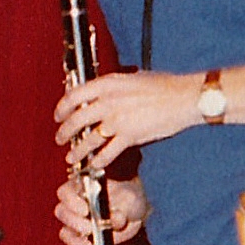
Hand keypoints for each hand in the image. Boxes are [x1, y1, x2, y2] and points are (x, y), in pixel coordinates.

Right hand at [53, 172, 148, 244]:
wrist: (135, 212)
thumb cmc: (130, 199)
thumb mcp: (131, 199)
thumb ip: (123, 207)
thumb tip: (116, 219)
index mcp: (81, 189)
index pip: (65, 193)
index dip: (71, 201)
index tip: (85, 210)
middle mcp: (74, 207)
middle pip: (62, 213)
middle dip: (74, 223)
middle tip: (89, 229)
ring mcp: (76, 226)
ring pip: (66, 234)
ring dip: (75, 242)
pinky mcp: (83, 243)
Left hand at [55, 70, 206, 172]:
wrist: (185, 97)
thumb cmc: (164, 86)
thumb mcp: (133, 78)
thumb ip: (114, 86)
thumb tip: (102, 92)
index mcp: (108, 84)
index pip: (74, 96)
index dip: (62, 108)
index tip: (59, 115)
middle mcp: (108, 102)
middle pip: (76, 120)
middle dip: (64, 132)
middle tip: (60, 139)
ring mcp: (117, 120)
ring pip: (87, 140)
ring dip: (77, 152)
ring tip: (72, 158)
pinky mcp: (129, 137)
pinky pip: (106, 154)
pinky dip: (98, 162)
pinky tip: (95, 166)